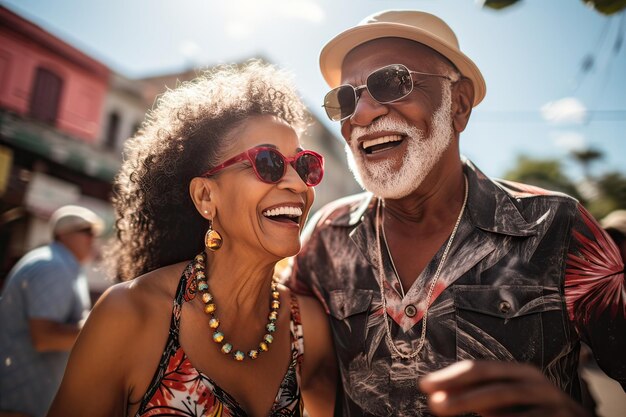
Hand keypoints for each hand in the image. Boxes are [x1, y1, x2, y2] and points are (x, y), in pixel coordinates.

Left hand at [418, 360, 590, 416]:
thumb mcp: (508, 399)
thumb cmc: (535, 412)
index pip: (481, 370)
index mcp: (521, 372)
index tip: (424, 385)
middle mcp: (538, 384)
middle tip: (433, 404)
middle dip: (462, 396)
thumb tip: (438, 392)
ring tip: (447, 411)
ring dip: (476, 407)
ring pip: (510, 406)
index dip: (451, 376)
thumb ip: (478, 394)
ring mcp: (554, 405)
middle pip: (495, 388)